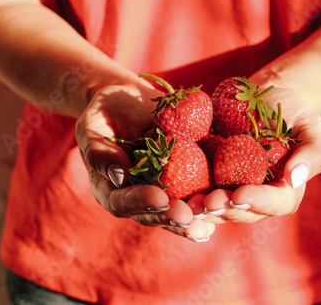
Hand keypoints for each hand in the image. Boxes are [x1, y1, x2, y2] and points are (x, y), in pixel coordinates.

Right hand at [75, 81, 214, 240]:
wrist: (129, 100)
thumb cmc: (105, 112)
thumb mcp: (93, 126)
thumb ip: (100, 151)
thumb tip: (119, 177)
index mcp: (111, 189)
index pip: (122, 202)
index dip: (140, 202)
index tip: (159, 198)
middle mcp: (139, 196)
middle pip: (154, 214)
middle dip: (172, 217)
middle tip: (187, 217)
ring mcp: (162, 190)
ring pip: (177, 211)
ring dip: (194, 218)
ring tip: (208, 220)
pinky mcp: (184, 179)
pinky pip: (196, 193)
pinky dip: (210, 201)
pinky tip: (228, 205)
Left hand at [189, 87, 320, 223]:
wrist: (262, 97)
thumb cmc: (293, 113)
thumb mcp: (312, 127)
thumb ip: (312, 153)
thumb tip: (295, 178)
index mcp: (285, 189)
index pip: (277, 203)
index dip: (259, 203)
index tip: (241, 195)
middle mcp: (257, 195)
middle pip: (243, 212)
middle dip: (225, 210)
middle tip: (209, 202)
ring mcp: (231, 187)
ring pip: (218, 208)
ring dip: (202, 209)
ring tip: (189, 203)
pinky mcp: (209, 176)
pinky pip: (198, 189)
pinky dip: (186, 193)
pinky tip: (172, 190)